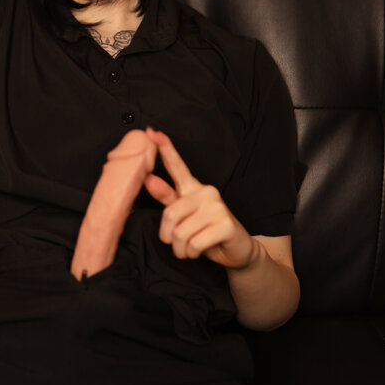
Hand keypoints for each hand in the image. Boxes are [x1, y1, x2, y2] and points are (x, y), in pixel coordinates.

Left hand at [143, 128, 259, 270]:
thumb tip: (148, 179)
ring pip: (181, 232)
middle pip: (170, 214)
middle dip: (168, 236)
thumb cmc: (206, 232)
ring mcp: (218, 207)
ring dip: (181, 248)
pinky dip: (192, 253)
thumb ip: (167, 198)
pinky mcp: (226, 224)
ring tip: (190, 248)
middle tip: (177, 243)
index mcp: (193, 188)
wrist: (237, 250)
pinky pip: (194, 243)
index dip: (165, 149)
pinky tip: (201, 250)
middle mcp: (206, 192)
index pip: (177, 166)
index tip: (151, 132)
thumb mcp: (184, 216)